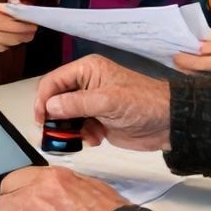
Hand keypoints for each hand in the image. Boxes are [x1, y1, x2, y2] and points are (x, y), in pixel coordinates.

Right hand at [0, 1, 36, 54]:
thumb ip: (5, 7)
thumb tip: (23, 6)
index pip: (14, 25)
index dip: (27, 25)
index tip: (35, 23)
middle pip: (16, 36)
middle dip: (27, 33)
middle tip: (32, 28)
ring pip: (13, 43)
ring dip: (20, 38)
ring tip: (22, 31)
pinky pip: (6, 47)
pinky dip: (10, 42)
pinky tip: (7, 36)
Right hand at [31, 55, 171, 150]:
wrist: (169, 124)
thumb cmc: (143, 104)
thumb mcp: (109, 101)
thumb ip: (77, 104)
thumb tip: (49, 107)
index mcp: (86, 70)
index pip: (53, 81)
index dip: (43, 99)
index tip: (41, 119)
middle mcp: (85, 84)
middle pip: (55, 100)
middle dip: (54, 117)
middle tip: (56, 133)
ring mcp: (90, 104)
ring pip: (64, 117)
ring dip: (69, 129)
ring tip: (83, 137)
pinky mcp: (97, 121)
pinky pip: (78, 128)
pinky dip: (82, 136)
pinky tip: (96, 140)